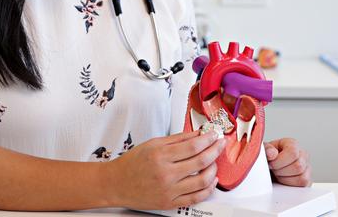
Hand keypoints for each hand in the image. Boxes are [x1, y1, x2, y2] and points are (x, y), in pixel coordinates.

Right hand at [107, 130, 225, 209]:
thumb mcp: (152, 144)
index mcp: (160, 155)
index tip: (214, 134)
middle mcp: (166, 173)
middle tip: (220, 143)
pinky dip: (208, 188)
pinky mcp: (171, 202)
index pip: (192, 146)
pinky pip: (196, 197)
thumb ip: (177, 139)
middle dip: (215, 150)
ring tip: (215, 161)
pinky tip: (211, 180)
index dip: (207, 139)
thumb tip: (196, 134)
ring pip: (202, 180)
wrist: (117, 183)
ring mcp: (169, 190)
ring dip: (214, 169)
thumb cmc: (132, 163)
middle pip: (200, 161)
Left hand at [264, 138, 311, 186]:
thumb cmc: (267, 158)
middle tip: (273, 170)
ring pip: (302, 178)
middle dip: (281, 171)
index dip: (279, 161)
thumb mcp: (263, 150)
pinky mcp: (307, 181)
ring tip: (277, 174)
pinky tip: (283, 180)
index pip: (292, 153)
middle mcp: (302, 155)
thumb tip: (272, 153)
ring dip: (285, 179)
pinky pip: (303, 186)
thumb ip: (266, 149)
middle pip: (298, 166)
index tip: (270, 164)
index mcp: (292, 144)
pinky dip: (290, 185)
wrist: (267, 168)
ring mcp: (307, 168)